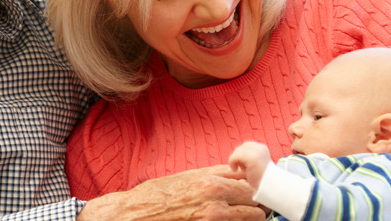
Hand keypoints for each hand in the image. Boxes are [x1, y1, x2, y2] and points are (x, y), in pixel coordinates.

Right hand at [77, 164, 265, 219]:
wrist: (134, 214)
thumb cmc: (156, 196)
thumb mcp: (187, 177)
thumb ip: (213, 175)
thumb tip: (236, 173)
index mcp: (210, 180)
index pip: (249, 179)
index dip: (254, 186)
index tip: (254, 190)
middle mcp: (216, 197)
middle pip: (256, 199)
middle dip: (255, 203)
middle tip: (251, 207)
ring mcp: (214, 217)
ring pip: (253, 217)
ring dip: (250, 217)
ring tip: (241, 217)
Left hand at [228, 141, 270, 188]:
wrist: (268, 188)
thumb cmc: (260, 179)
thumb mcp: (256, 165)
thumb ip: (248, 157)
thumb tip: (235, 154)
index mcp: (262, 149)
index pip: (246, 146)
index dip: (241, 156)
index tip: (245, 166)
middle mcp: (260, 148)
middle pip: (240, 148)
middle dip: (238, 158)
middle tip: (244, 169)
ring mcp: (256, 152)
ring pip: (236, 152)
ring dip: (236, 161)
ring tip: (243, 170)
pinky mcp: (251, 158)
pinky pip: (234, 157)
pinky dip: (232, 163)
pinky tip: (235, 170)